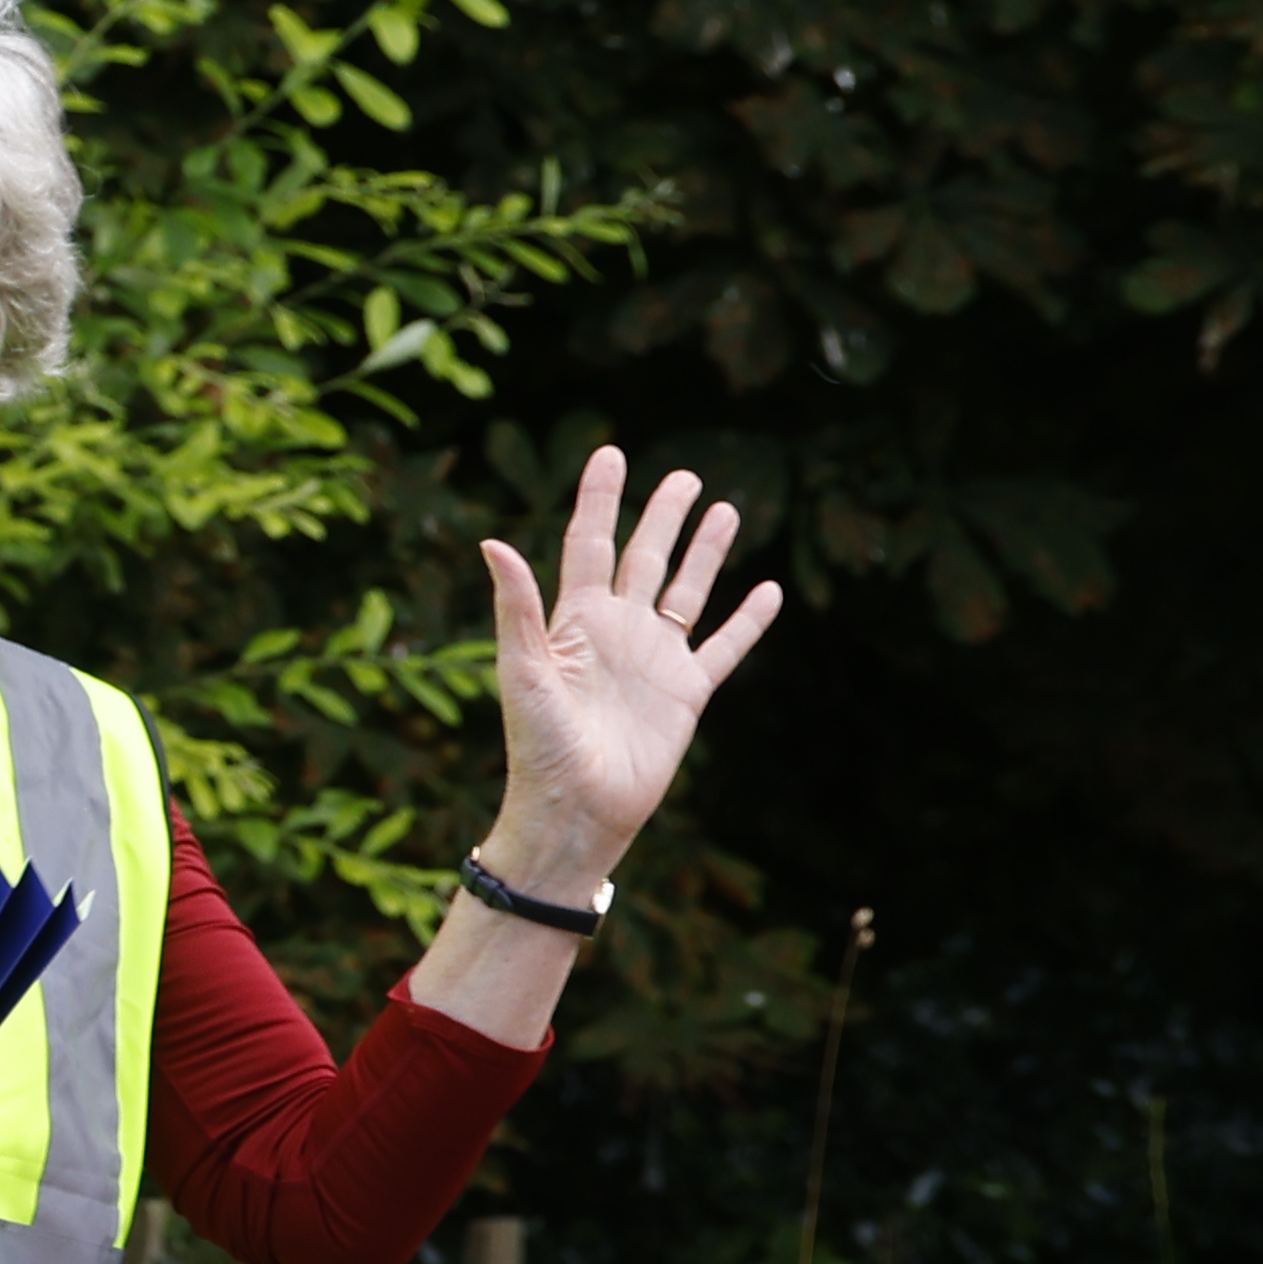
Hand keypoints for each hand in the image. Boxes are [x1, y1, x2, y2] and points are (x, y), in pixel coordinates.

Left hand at [478, 445, 783, 870]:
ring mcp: (654, 660)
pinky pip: (724, 647)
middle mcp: (617, 632)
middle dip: (661, 516)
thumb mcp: (523, 672)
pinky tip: (769, 591)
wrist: (576, 810)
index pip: (589, 544)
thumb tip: (493, 542)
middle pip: (644, 558)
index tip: (611, 453)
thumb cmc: (539, 747)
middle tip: (682, 476)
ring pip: (687, 592)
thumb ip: (516, 608)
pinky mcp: (686, 693)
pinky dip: (748, 621)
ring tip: (726, 509)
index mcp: (574, 621)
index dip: (600, 499)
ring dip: (706, 553)